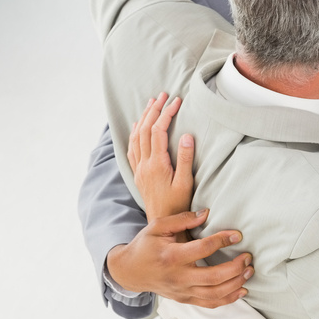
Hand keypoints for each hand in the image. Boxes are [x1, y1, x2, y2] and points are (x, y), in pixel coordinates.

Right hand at [106, 209, 253, 307]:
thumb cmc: (145, 245)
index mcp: (171, 256)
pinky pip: (209, 303)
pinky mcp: (185, 299)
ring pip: (214, 294)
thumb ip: (182, 219)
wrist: (129, 272)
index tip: (237, 235)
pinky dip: (228, 299)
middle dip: (236, 268)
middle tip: (248, 257)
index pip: (203, 249)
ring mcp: (181, 291)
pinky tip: (242, 290)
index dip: (223, 240)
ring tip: (249, 271)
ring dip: (236, 284)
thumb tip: (206, 213)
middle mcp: (178, 277)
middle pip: (213, 277)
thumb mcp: (158, 226)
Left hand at [128, 93, 191, 221]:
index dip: (166, 114)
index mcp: (156, 165)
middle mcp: (144, 164)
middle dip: (153, 110)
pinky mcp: (138, 173)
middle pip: (144, 130)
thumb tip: (186, 135)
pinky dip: (135, 133)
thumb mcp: (186, 182)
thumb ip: (186, 158)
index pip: (158, 131)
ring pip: (136, 137)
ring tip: (151, 104)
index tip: (177, 102)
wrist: (163, 223)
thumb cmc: (178, 204)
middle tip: (163, 95)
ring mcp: (139, 169)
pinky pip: (132, 148)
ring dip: (143, 118)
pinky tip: (138, 126)